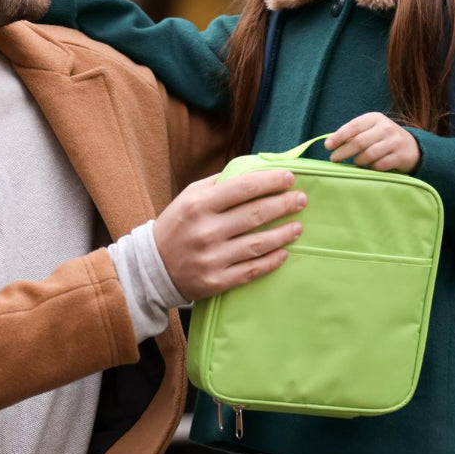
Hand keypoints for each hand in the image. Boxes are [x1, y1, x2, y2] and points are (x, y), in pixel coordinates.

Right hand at [154, 170, 306, 299]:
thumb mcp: (190, 196)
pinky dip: (271, 261)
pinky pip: (251, 270)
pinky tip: (284, 252)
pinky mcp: (216, 281)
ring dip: (283, 234)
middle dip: (283, 205)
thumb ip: (219, 183)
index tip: (290, 178)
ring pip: (257, 244)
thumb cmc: (178, 224)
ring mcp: (212, 258)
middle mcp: (206, 231)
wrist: (152, 266)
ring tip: (298, 227)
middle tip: (301, 200)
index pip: (243, 188)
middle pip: (255, 215)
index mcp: (200, 205)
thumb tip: (256, 172)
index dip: (270, 181)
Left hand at [325, 112, 420, 172]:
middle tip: (334, 159)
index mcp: (375, 118)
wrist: (412, 147)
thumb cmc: (383, 138)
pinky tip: (369, 168)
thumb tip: (330, 143)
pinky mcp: (401, 156)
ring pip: (369, 155)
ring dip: (358, 161)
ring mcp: (395, 142)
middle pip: (359, 142)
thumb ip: (354, 133)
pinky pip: (379, 165)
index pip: (353, 126)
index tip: (328, 146)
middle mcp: (386, 127)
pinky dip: (371, 168)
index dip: (339, 136)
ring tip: (356, 163)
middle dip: (343, 152)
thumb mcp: (371, 129)